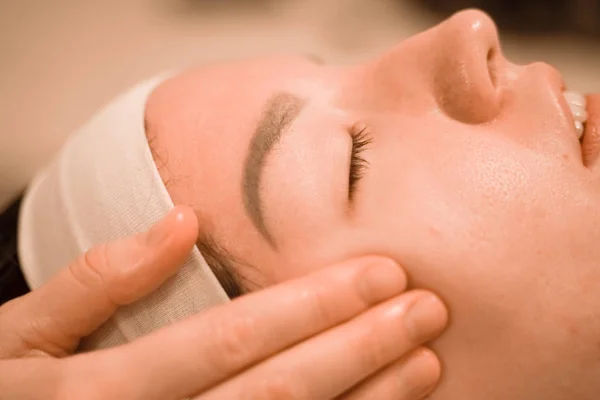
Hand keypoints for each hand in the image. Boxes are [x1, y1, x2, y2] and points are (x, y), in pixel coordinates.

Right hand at [0, 207, 447, 399]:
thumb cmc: (1, 398)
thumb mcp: (15, 339)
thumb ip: (94, 282)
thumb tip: (179, 220)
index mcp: (104, 390)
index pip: (233, 338)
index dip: (312, 305)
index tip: (379, 273)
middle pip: (278, 391)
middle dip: (359, 349)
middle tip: (425, 309)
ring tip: (425, 364)